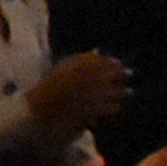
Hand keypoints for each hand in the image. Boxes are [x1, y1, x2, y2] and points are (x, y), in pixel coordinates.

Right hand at [16, 45, 130, 142]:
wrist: (37, 109)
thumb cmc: (50, 87)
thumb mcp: (62, 68)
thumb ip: (79, 59)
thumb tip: (97, 52)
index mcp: (71, 71)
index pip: (93, 64)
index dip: (108, 63)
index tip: (118, 62)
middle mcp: (76, 83)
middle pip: (101, 77)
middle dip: (117, 76)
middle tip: (129, 74)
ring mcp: (78, 99)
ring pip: (102, 94)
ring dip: (117, 92)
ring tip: (129, 92)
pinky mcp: (80, 113)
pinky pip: (97, 110)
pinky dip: (108, 108)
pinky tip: (118, 107)